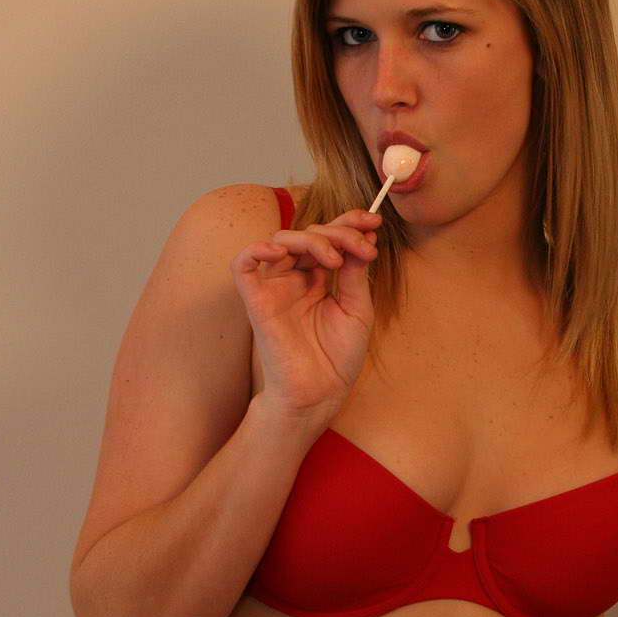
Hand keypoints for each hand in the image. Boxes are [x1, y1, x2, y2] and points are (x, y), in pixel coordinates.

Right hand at [231, 208, 382, 418]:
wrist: (321, 394)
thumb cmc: (337, 358)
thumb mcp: (357, 310)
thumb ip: (355, 274)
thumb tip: (361, 238)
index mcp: (319, 279)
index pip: (328, 238)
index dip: (349, 223)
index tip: (374, 222)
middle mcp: (296, 279)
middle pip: (309, 234)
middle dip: (339, 233)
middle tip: (362, 247)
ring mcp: (276, 288)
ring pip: (282, 241)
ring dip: (312, 240)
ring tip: (335, 259)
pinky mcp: (256, 301)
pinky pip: (243, 265)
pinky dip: (255, 249)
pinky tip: (279, 251)